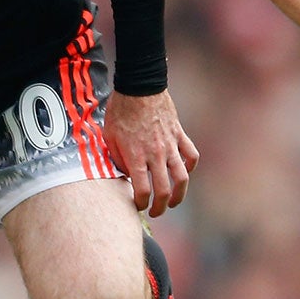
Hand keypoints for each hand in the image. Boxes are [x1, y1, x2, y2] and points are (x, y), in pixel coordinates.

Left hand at [103, 90, 197, 217]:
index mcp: (136, 156)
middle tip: (155, 212)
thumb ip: (117, 159)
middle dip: (159, 207)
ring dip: (179, 194)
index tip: (137, 206)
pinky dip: (190, 167)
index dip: (141, 204)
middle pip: (163, 190)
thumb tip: (124, 175)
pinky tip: (184, 172)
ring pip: (182, 178)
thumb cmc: (120, 110)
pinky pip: (191, 156)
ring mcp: (170, 145)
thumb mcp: (109, 137)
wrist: (139, 86)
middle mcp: (155, 154)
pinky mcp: (179, 135)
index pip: (142, 191)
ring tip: (173, 201)